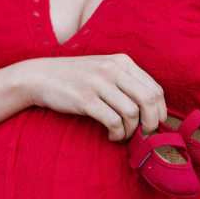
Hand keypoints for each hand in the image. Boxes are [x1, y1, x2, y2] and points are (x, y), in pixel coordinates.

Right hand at [15, 54, 165, 141]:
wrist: (39, 77)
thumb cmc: (74, 78)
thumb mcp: (103, 70)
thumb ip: (126, 82)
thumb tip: (151, 109)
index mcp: (122, 62)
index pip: (155, 88)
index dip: (160, 111)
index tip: (154, 125)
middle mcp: (113, 69)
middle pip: (149, 100)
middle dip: (151, 123)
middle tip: (144, 135)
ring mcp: (98, 83)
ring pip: (132, 113)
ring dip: (130, 131)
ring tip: (121, 136)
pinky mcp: (85, 99)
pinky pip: (113, 121)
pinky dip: (117, 134)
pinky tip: (110, 136)